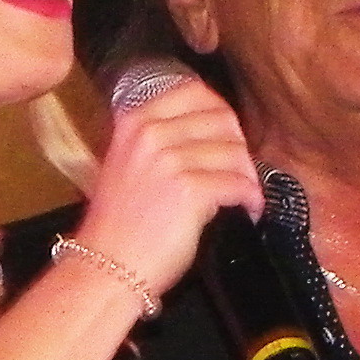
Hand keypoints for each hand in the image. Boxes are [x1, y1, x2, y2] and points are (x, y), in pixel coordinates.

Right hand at [69, 74, 264, 294]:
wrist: (107, 266)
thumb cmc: (119, 224)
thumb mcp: (126, 163)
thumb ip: (158, 139)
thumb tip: (210, 132)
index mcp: (134, 120)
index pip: (193, 92)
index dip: (220, 112)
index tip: (228, 134)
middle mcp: (151, 133)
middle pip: (221, 120)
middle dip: (239, 146)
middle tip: (241, 170)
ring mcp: (170, 160)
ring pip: (234, 152)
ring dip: (248, 175)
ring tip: (246, 194)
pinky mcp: (191, 190)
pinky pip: (238, 184)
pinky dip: (251, 198)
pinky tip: (249, 209)